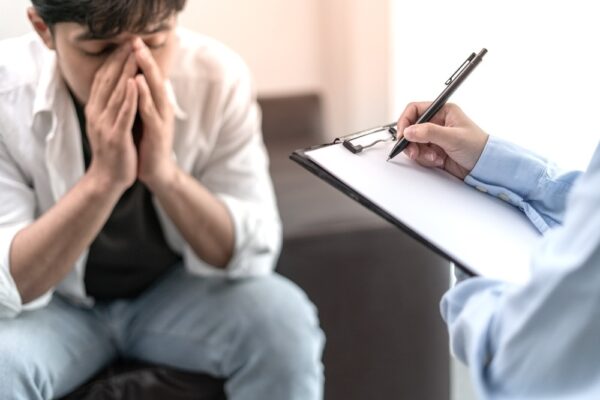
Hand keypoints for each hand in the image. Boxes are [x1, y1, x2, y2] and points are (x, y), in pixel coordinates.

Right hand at [85, 44, 138, 192]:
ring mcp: (105, 125)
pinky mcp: (116, 136)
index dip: (113, 61)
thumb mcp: (108, 124)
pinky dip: (128, 97)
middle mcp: (97, 114)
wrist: (108, 179)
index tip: (123, 45)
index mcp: (95, 110)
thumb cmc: (114, 151)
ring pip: (115, 94)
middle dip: (119, 61)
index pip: (103, 80)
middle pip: (108, 82)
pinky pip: (123, 113)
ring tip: (133, 55)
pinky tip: (133, 84)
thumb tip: (119, 86)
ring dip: (125, 73)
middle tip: (129, 43)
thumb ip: (111, 106)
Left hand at [132, 37, 176, 190]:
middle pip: (155, 77)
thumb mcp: (144, 118)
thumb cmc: (147, 144)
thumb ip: (142, 100)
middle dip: (145, 57)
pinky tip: (138, 81)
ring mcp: (162, 119)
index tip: (131, 39)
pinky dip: (144, 94)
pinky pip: (150, 109)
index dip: (142, 58)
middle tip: (136, 39)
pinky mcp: (158, 131)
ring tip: (138, 52)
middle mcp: (163, 107)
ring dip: (147, 70)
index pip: (150, 76)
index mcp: (158, 104)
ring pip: (155, 90)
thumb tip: (136, 81)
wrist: (156, 171)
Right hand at [396, 102, 488, 179]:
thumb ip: (429, 132)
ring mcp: (434, 137)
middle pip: (411, 128)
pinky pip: (419, 153)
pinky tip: (438, 160)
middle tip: (414, 152)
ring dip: (420, 152)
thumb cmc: (477, 146)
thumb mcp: (453, 137)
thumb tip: (409, 131)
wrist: (485, 166)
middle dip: (411, 142)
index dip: (405, 121)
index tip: (403, 135)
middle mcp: (437, 122)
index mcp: (443, 111)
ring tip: (434, 157)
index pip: (415, 110)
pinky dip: (425, 159)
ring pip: (413, 142)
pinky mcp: (433, 150)